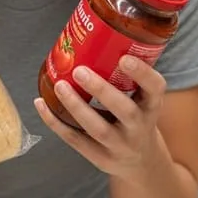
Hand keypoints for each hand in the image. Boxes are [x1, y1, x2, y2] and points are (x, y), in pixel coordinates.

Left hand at [34, 56, 165, 181]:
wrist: (140, 161)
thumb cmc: (136, 117)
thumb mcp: (142, 99)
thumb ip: (127, 76)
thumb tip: (96, 36)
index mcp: (152, 106)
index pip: (156, 88)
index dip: (142, 73)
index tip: (124, 58)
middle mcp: (139, 127)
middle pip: (125, 111)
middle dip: (102, 90)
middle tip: (80, 71)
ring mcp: (120, 146)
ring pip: (98, 129)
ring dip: (76, 106)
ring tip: (59, 86)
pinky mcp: (99, 158)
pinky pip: (75, 140)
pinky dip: (55, 122)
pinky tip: (41, 104)